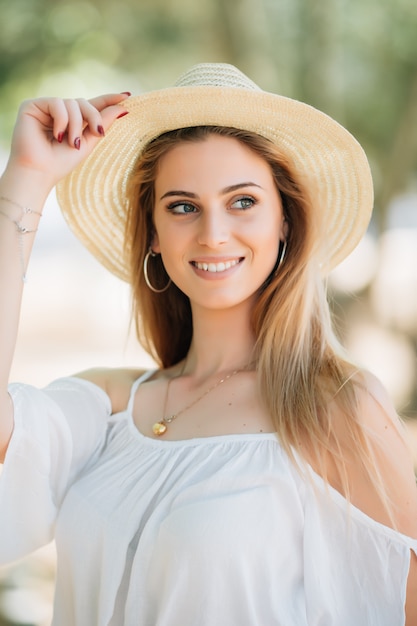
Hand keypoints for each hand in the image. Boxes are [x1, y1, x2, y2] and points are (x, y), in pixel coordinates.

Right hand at [4, 93, 129, 189]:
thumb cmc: (61, 163)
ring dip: (76, 124)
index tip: (127, 96)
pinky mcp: (32, 105)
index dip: (108, 100)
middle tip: (98, 133)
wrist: (39, 172)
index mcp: (72, 121)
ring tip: (71, 142)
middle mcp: (59, 113)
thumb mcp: (88, 143)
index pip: (92, 106)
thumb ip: (103, 124)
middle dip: (94, 117)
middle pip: (84, 102)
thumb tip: (124, 106)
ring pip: (72, 103)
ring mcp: (46, 108)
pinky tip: (57, 135)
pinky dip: (62, 119)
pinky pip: (57, 103)